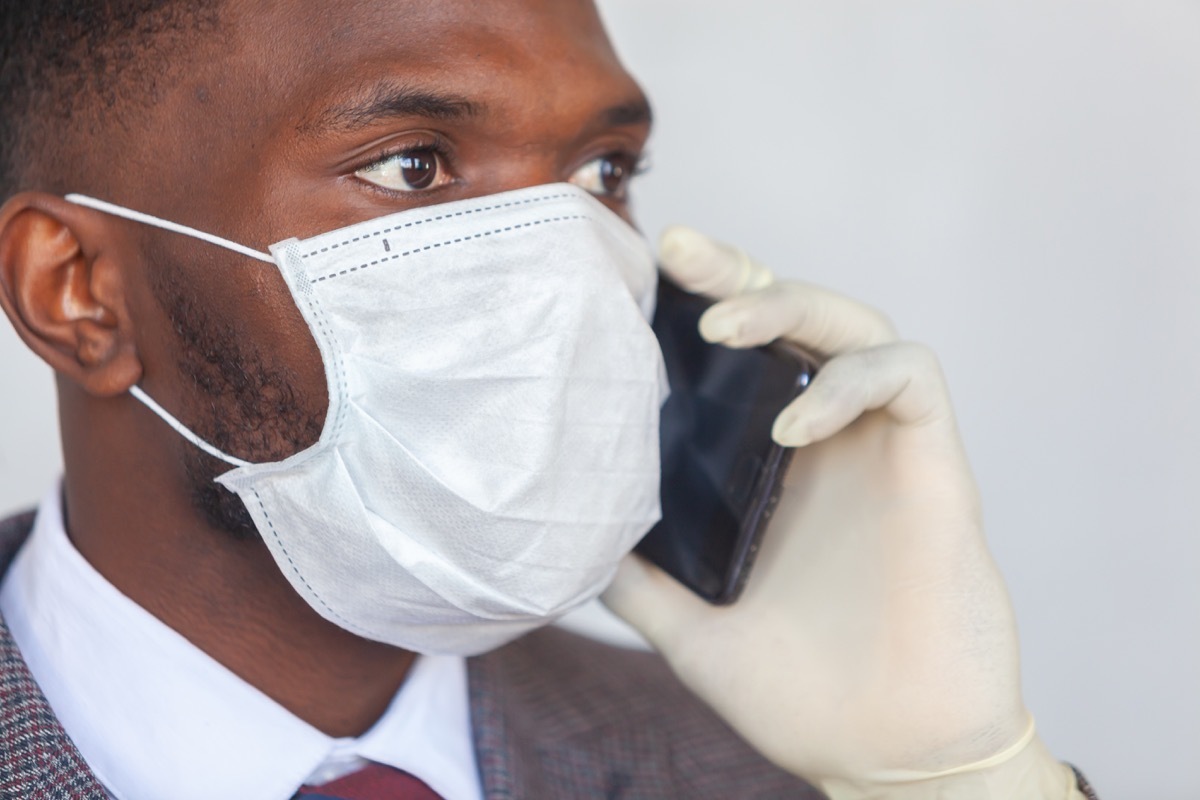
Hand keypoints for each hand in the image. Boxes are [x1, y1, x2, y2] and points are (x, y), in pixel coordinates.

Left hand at [603, 228, 1071, 795]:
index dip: (704, 305)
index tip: (645, 275)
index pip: (744, 358)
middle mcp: (829, 442)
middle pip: (796, 315)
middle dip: (740, 274)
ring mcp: (884, 447)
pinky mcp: (937, 464)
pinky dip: (849, 382)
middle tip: (678, 252)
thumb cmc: (804, 697)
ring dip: (791, 307)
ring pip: (858, 323)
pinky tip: (791, 426)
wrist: (888, 757)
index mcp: (776, 467)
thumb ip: (643, 587)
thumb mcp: (694, 634)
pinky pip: (909, 378)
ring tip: (722, 330)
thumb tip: (577, 552)